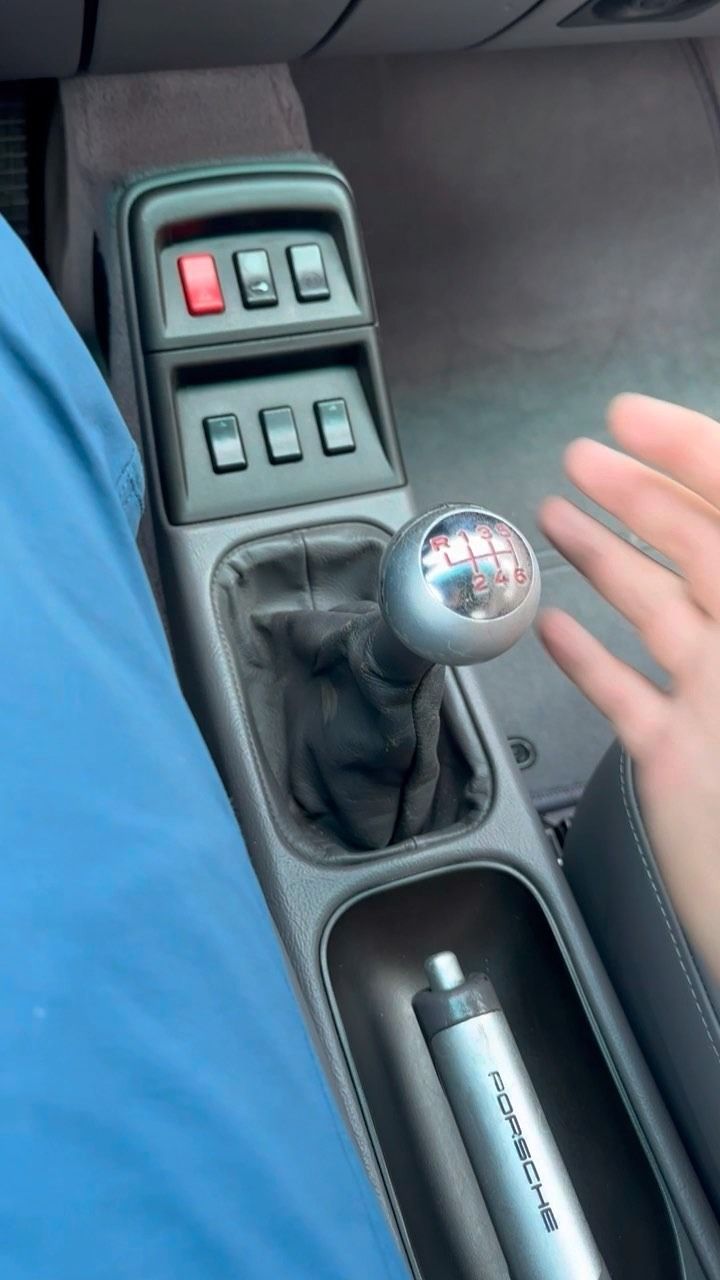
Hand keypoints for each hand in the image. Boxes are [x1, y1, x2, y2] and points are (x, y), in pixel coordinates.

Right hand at [538, 394, 719, 980]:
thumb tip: (713, 544)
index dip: (686, 453)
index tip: (629, 419)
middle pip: (694, 546)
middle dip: (635, 489)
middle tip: (584, 453)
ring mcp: (713, 706)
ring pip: (654, 608)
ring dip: (604, 556)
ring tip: (558, 513)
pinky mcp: (677, 759)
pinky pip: (626, 691)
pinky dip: (587, 656)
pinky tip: (557, 628)